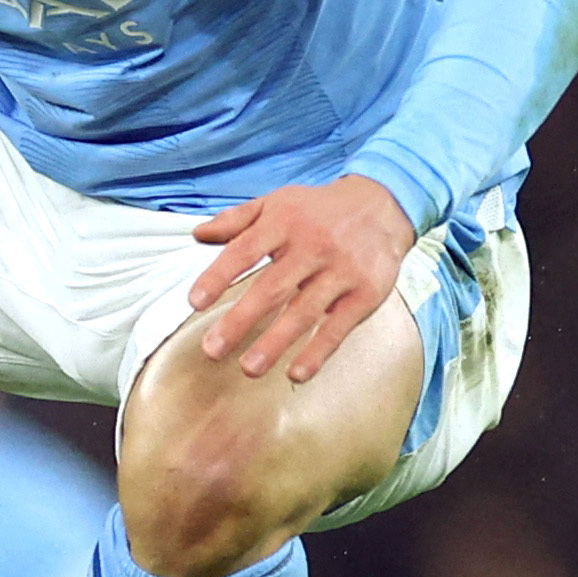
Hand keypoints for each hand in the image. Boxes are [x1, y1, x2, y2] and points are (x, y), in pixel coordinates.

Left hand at [185, 176, 411, 380]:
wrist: (382, 205)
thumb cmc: (318, 210)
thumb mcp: (277, 203)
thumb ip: (237, 220)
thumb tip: (198, 235)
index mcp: (284, 222)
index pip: (245, 251)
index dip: (219, 276)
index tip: (195, 302)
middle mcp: (313, 245)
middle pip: (272, 287)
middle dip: (240, 320)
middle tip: (212, 349)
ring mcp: (342, 271)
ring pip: (304, 312)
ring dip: (275, 343)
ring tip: (248, 369)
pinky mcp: (366, 293)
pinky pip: (338, 327)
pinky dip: (318, 352)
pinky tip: (296, 373)